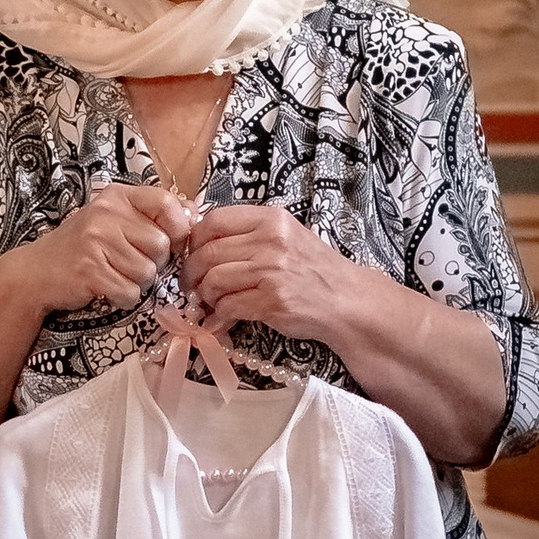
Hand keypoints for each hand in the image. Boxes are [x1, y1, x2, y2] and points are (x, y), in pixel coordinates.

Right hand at [27, 184, 191, 313]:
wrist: (38, 270)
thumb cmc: (84, 246)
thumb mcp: (116, 220)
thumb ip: (154, 215)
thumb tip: (197, 214)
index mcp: (117, 196)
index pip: (167, 204)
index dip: (179, 228)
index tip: (172, 241)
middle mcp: (106, 214)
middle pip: (161, 246)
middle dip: (153, 262)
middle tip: (130, 262)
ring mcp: (96, 242)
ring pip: (147, 272)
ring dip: (137, 282)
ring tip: (115, 273)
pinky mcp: (90, 271)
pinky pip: (130, 292)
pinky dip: (123, 297)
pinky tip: (106, 287)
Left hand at [176, 199, 358, 347]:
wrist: (345, 300)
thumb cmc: (313, 270)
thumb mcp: (286, 237)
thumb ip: (249, 235)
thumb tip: (201, 244)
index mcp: (271, 219)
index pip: (214, 220)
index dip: (195, 240)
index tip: (193, 254)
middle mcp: (270, 241)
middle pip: (208, 252)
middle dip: (192, 273)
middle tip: (193, 285)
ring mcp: (271, 272)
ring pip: (213, 280)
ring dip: (206, 296)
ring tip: (212, 302)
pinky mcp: (272, 302)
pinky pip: (228, 306)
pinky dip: (218, 316)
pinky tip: (222, 319)